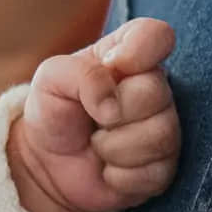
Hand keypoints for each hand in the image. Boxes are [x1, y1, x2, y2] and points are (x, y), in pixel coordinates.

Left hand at [8, 19, 178, 211]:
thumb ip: (81, 75)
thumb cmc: (54, 109)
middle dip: (114, 112)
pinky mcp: (163, 168)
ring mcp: (163, 128)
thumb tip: (112, 104)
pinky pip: (154, 173)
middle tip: (94, 117)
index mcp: (129, 54)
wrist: (48, 163)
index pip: (158, 35)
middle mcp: (152, 87)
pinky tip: (107, 168)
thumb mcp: (51, 78)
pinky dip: (119, 176)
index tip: (111, 66)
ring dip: (114, 147)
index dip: (140, 51)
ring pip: (160, 136)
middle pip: (155, 92)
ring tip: (97, 143)